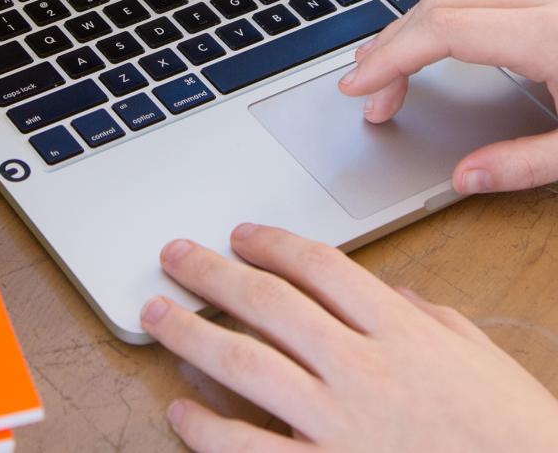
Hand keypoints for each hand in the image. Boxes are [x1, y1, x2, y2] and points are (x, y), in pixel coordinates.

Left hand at [141, 225, 557, 450]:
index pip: (319, 267)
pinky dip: (207, 428)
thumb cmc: (509, 427)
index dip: (272, 243)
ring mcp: (339, 425)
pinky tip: (180, 409)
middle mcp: (362, 368)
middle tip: (175, 256)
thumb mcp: (473, 351)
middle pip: (269, 304)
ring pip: (246, 367)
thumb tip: (384, 291)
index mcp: (399, 328)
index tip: (241, 234)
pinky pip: (251, 450)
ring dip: (192, 335)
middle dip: (213, 274)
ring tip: (156, 315)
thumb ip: (422, 314)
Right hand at [339, 0, 557, 194]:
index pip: (444, 33)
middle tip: (370, 93)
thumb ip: (524, 165)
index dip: (392, 58)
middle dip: (394, 49)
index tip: (360, 85)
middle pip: (443, 8)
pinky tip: (456, 4)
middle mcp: (548, 2)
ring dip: (421, 18)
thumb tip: (465, 177)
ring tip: (393, 52)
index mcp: (548, 36)